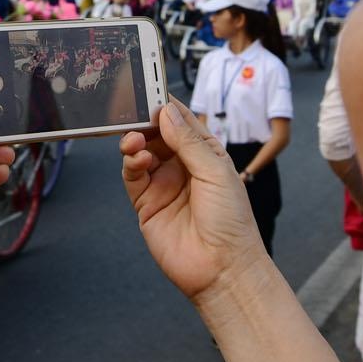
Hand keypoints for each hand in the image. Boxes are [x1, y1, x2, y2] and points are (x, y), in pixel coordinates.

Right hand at [121, 99, 267, 305]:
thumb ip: (189, 141)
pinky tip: (138, 159)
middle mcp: (183, 166)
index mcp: (206, 154)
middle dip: (145, 122)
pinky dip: (131, 162)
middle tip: (135, 114)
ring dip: (135, 141)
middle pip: (157, 134)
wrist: (222, 269)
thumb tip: (166, 112)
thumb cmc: (231, 222)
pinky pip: (132, 175)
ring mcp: (163, 184)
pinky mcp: (146, 203)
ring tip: (135, 141)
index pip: (182, 121)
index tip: (151, 93)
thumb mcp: (216, 172)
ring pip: (142, 151)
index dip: (167, 106)